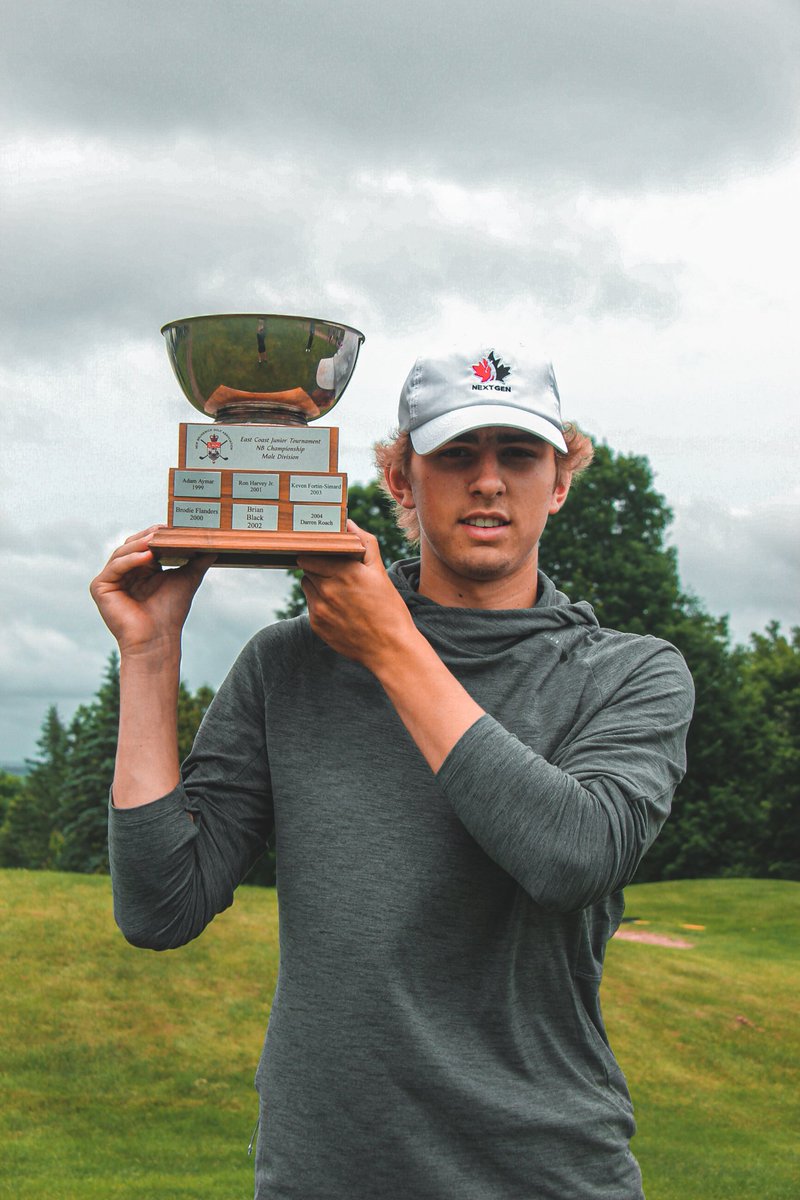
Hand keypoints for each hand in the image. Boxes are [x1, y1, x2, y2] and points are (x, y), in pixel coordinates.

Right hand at [90, 526, 214, 656]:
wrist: (158, 639)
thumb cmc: (171, 613)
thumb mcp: (186, 579)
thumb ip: (197, 561)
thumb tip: (215, 545)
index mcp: (139, 568)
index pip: (144, 544)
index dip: (157, 534)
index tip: (173, 527)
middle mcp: (123, 572)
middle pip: (132, 545)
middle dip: (148, 536)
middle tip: (164, 530)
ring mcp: (110, 579)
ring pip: (123, 552)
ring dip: (140, 545)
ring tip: (156, 540)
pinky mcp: (100, 587)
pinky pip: (115, 567)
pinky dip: (131, 560)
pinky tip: (147, 558)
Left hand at [297, 521, 418, 671]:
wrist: (390, 649)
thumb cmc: (389, 608)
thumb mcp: (380, 571)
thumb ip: (364, 543)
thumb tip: (348, 523)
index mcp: (344, 572)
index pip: (311, 553)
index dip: (318, 551)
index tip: (323, 552)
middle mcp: (327, 590)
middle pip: (307, 568)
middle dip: (317, 566)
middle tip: (332, 571)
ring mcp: (320, 609)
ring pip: (306, 586)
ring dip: (316, 584)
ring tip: (337, 590)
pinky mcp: (317, 626)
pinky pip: (310, 606)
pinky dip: (320, 603)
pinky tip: (339, 609)